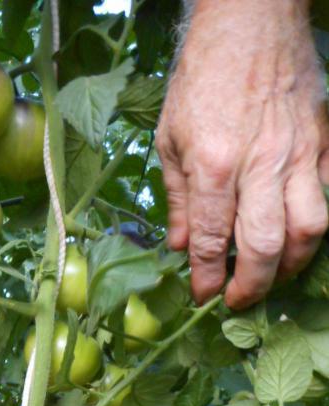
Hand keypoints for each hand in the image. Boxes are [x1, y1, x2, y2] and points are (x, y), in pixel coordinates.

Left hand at [156, 0, 328, 308]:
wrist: (251, 19)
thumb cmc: (202, 77)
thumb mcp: (170, 138)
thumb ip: (179, 199)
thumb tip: (182, 248)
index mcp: (214, 164)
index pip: (213, 239)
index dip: (208, 277)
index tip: (204, 296)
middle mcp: (260, 163)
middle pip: (266, 245)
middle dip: (253, 284)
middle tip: (238, 299)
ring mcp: (299, 153)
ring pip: (309, 227)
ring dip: (291, 263)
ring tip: (272, 276)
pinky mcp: (323, 142)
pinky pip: (327, 195)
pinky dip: (315, 225)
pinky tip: (296, 236)